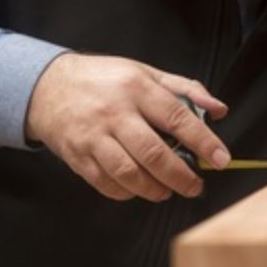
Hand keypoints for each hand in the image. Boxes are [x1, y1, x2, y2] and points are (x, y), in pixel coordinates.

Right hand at [25, 53, 229, 200]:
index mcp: (136, 88)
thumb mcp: (144, 72)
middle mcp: (114, 113)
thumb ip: (184, 90)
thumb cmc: (102, 80)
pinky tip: (139, 188)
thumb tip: (218, 110)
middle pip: (154, 154)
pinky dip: (128, 193)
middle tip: (195, 186)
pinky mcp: (78, 157)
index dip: (203, 141)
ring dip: (155, 190)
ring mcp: (93, 137)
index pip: (177, 117)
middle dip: (181, 177)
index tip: (220, 159)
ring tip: (167, 190)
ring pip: (130, 175)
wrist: (47, 87)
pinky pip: (108, 184)